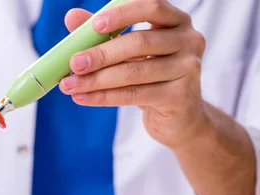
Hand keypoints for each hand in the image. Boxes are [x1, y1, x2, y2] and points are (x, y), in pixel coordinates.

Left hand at [61, 0, 209, 148]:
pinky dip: (104, 97)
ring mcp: (188, 68)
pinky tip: (83, 98)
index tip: (94, 26)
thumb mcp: (129, 54)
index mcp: (176, 21)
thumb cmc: (152, 79)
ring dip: (97, 80)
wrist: (179, 118)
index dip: (122, 14)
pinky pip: (135, 94)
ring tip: (70, 85)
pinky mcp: (180, 95)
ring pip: (134, 72)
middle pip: (139, 42)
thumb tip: (72, 16)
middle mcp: (188, 40)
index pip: (150, 7)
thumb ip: (104, 33)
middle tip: (74, 64)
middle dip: (101, 54)